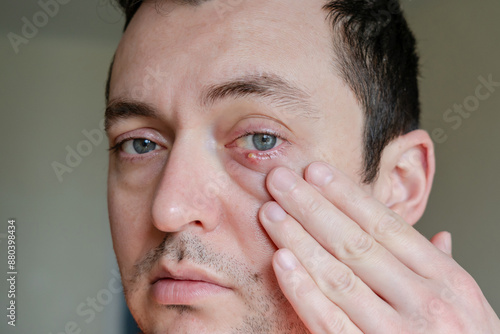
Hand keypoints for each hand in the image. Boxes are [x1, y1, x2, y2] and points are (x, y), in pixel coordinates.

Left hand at [259, 162, 499, 332]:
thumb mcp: (469, 308)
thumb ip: (444, 269)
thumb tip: (439, 236)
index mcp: (448, 281)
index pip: (386, 226)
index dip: (346, 195)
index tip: (315, 172)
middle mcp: (424, 303)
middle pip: (355, 242)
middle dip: (312, 206)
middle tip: (280, 181)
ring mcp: (396, 333)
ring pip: (338, 275)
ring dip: (299, 239)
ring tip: (271, 213)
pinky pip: (328, 319)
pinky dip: (302, 288)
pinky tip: (281, 261)